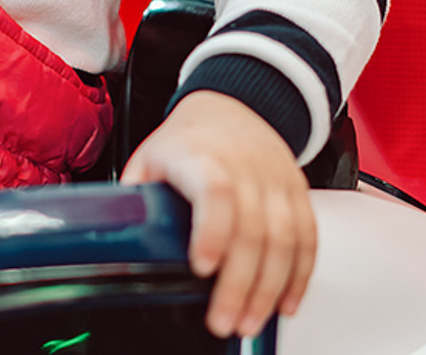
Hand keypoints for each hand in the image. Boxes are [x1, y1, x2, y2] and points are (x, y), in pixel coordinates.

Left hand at [120, 91, 317, 338]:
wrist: (231, 104)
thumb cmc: (188, 139)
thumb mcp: (150, 158)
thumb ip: (136, 199)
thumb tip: (116, 239)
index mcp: (201, 157)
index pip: (214, 191)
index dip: (212, 231)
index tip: (202, 267)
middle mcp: (245, 167)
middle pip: (252, 228)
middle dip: (240, 284)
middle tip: (224, 320)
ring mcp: (276, 180)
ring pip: (285, 238)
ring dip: (270, 287)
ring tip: (251, 321)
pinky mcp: (297, 192)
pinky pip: (308, 236)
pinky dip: (301, 274)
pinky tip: (286, 302)